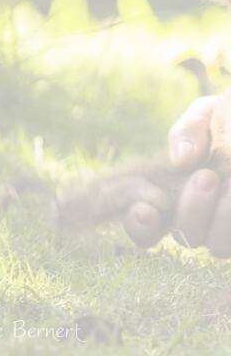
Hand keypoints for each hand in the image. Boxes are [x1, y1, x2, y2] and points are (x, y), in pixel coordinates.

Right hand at [124, 95, 230, 255]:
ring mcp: (230, 226)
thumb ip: (188, 131)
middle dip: (192, 211)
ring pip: (219, 246)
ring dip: (222, 220)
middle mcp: (206, 216)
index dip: (139, 226)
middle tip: (206, 177)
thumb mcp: (209, 113)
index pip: (146, 227)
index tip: (145, 209)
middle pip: (186, 237)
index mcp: (180, 193)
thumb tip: (181, 161)